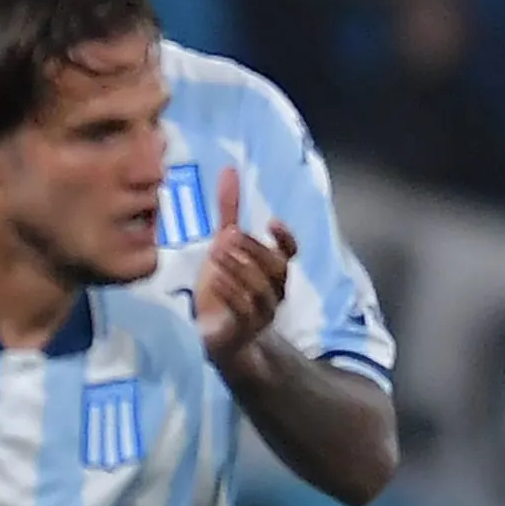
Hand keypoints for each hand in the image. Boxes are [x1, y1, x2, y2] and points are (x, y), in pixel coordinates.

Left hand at [193, 167, 296, 371]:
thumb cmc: (222, 286)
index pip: (290, 252)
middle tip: (230, 235)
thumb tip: (229, 170)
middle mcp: (273, 290)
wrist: (214, 335)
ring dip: (241, 269)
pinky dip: (232, 294)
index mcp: (271, 270)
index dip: (286, 238)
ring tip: (217, 252)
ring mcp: (261, 311)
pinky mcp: (244, 328)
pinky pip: (246, 312)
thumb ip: (228, 212)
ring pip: (263, 290)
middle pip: (277, 269)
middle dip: (255, 250)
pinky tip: (216, 281)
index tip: (273, 222)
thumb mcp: (222, 245)